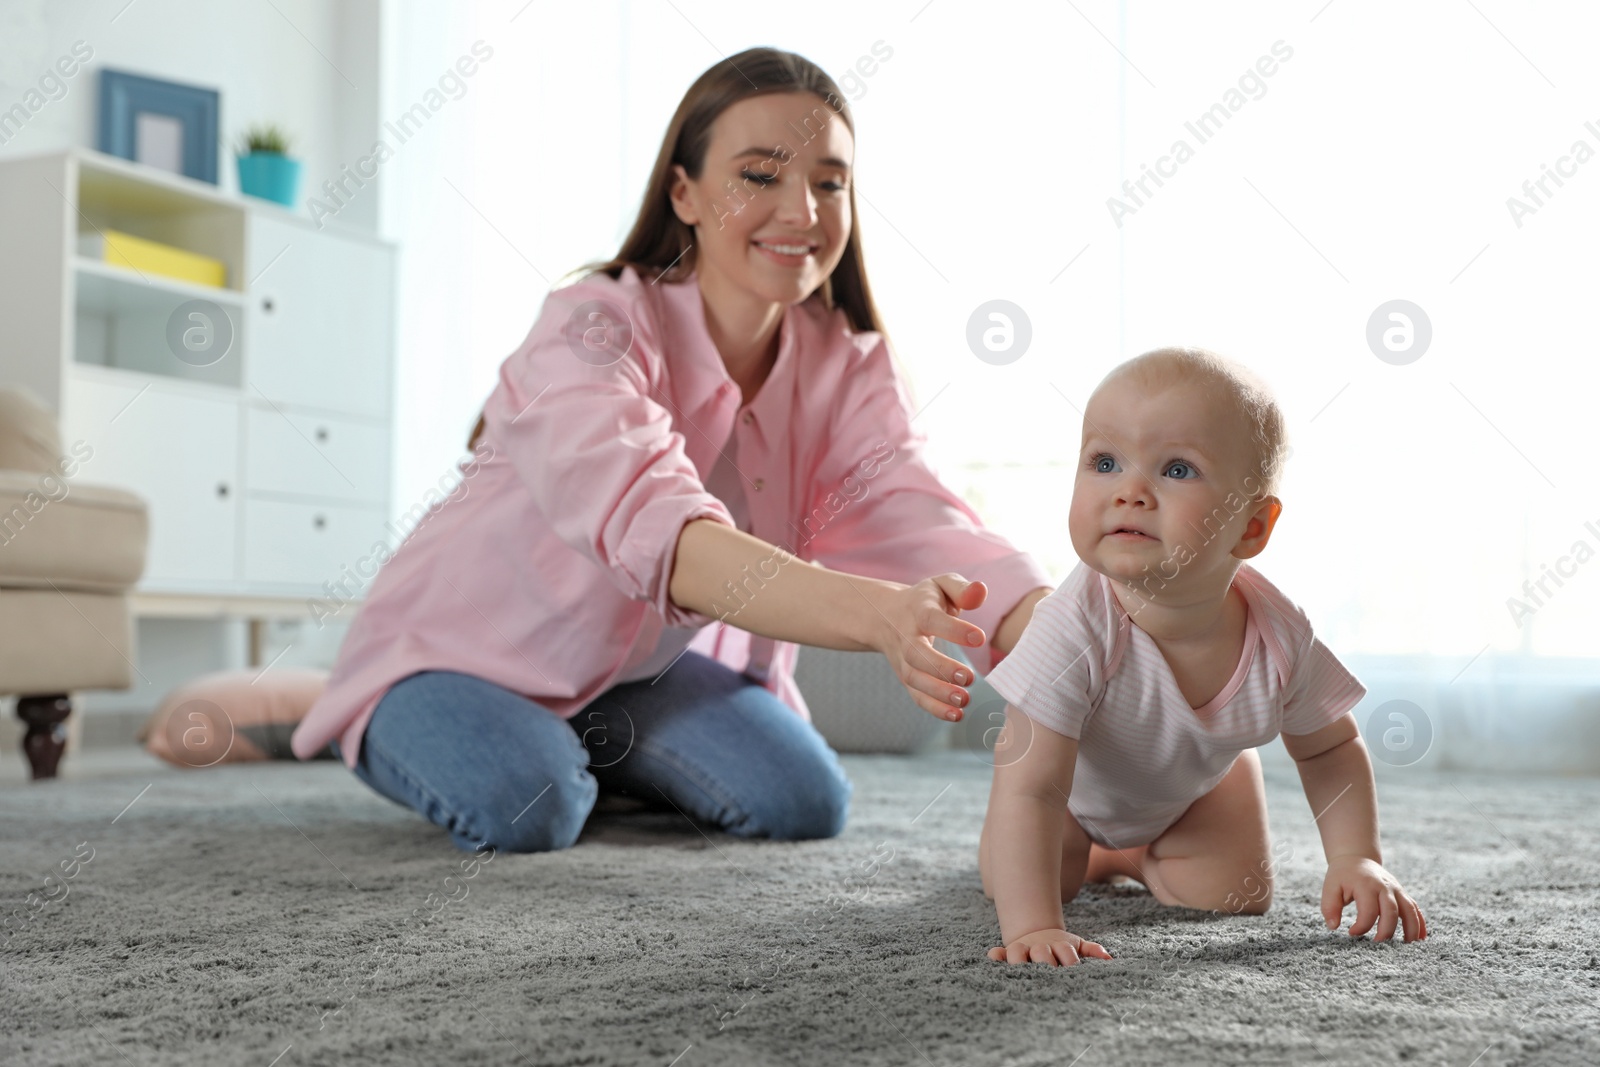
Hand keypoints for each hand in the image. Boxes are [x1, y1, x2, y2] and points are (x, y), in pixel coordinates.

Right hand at [867, 574, 986, 721]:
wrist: (885, 615)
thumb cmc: (926, 600)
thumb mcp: (942, 585)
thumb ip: (963, 589)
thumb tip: (981, 592)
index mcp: (918, 610)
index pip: (932, 619)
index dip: (954, 629)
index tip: (979, 638)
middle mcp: (906, 636)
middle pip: (916, 654)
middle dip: (940, 668)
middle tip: (968, 678)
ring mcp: (903, 660)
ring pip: (914, 679)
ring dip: (938, 693)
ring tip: (965, 700)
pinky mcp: (907, 677)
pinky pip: (916, 695)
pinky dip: (934, 708)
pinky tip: (957, 715)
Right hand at [987, 927, 1111, 966]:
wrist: (1036, 933)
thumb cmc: (1060, 946)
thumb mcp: (1076, 945)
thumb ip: (1091, 950)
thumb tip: (1109, 959)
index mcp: (1058, 945)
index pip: (1066, 952)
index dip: (1070, 961)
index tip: (1074, 973)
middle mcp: (1040, 947)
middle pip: (1041, 952)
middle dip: (1045, 962)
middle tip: (1049, 975)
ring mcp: (1023, 949)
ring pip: (1017, 951)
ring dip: (1018, 959)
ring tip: (1020, 971)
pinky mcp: (1008, 953)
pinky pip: (998, 953)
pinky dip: (995, 956)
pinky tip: (995, 960)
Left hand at [1321, 856, 1426, 941]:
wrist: (1355, 858)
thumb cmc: (1342, 876)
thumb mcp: (1330, 887)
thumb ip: (1330, 907)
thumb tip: (1333, 926)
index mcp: (1366, 885)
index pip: (1369, 910)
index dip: (1361, 926)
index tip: (1351, 933)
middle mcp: (1384, 886)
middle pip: (1391, 911)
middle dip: (1386, 931)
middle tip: (1377, 945)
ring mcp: (1396, 889)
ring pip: (1409, 910)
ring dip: (1411, 929)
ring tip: (1407, 947)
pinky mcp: (1402, 893)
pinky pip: (1415, 908)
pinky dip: (1420, 922)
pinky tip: (1420, 937)